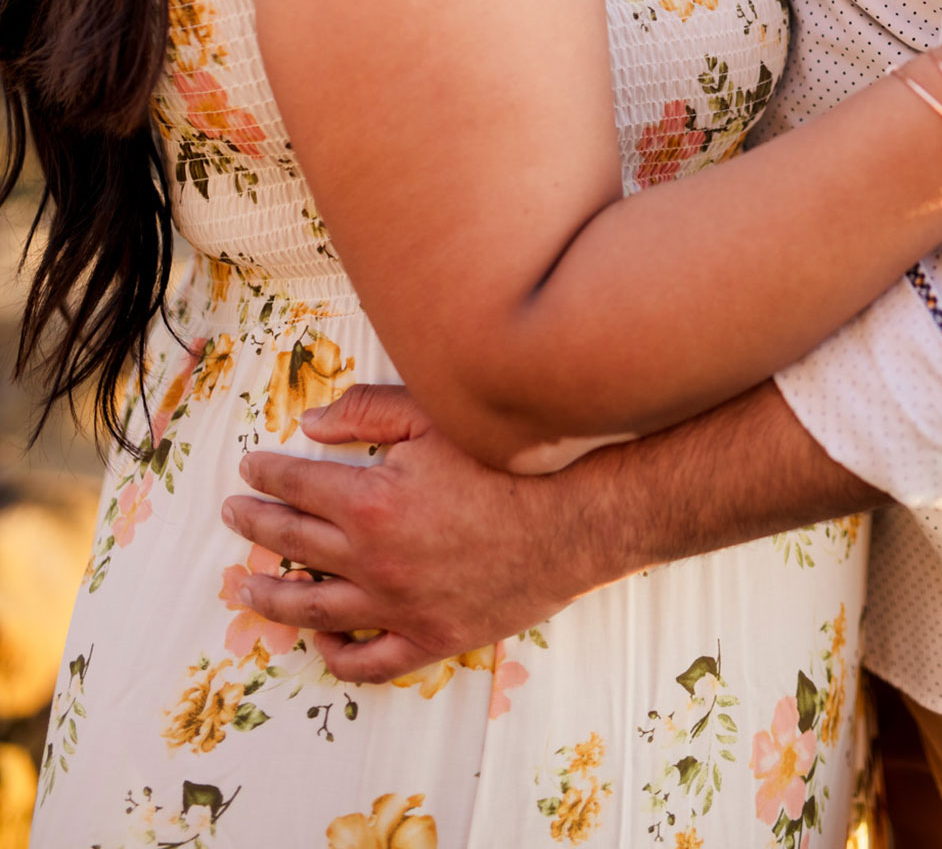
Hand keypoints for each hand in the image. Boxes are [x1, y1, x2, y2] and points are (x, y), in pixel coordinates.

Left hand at [220, 383, 593, 682]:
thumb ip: (370, 412)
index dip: (266, 474)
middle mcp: (372, 560)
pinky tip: (320, 640)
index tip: (249, 468)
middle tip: (236, 513)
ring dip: (271, 596)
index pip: (295, 485)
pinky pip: (366, 662)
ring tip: (246, 587)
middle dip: (256, 524)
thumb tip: (311, 423)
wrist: (575, 521)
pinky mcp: (427, 639)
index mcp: (370, 502)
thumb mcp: (439, 416)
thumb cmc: (509, 463)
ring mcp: (396, 607)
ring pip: (313, 609)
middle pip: (292, 542)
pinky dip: (335, 655)